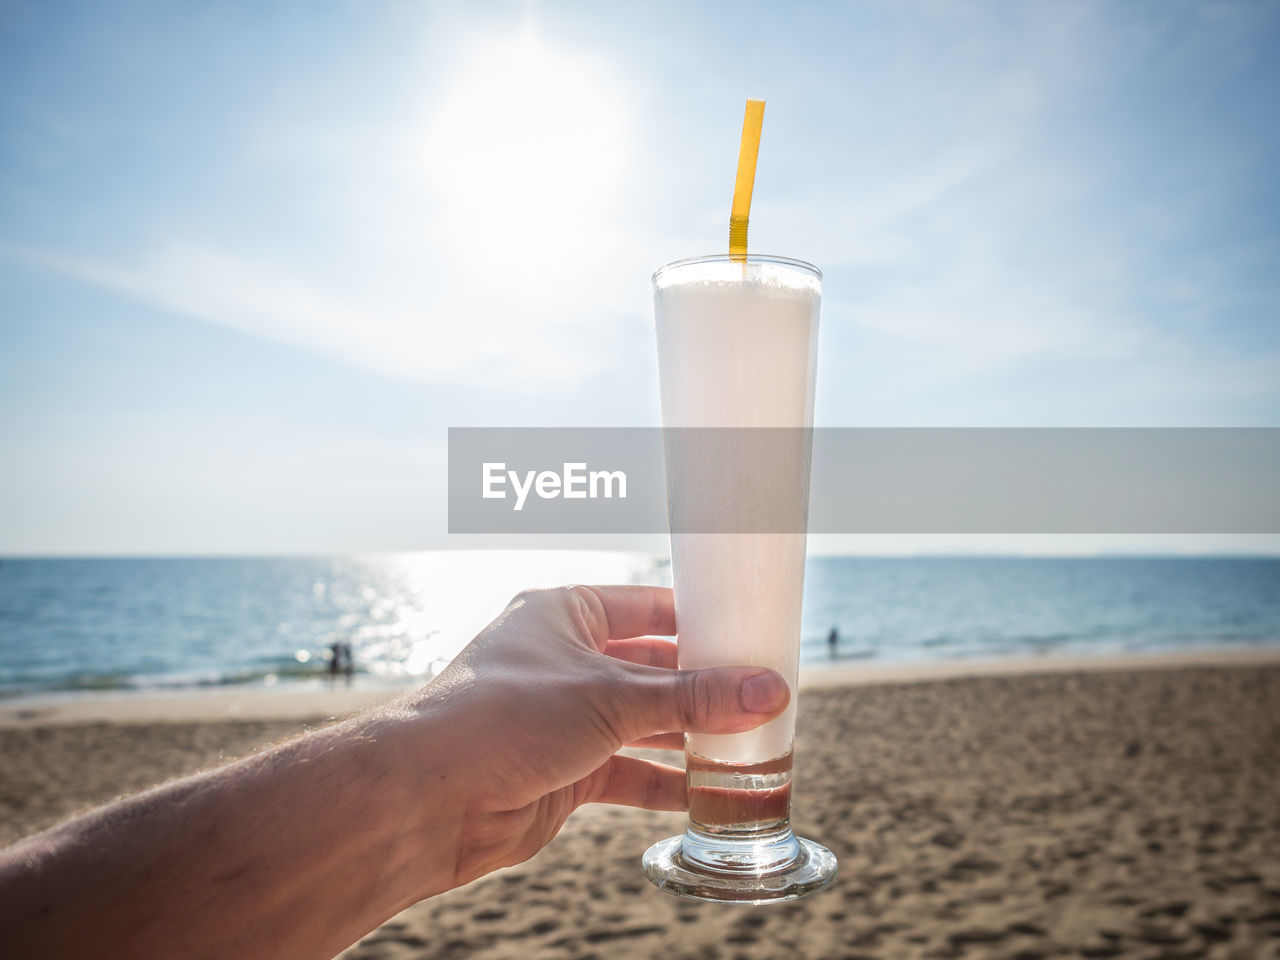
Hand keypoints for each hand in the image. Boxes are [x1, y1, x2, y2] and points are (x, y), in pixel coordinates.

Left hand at [411, 585, 789, 888]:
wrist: (427, 797)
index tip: (751, 635)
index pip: (647, 607)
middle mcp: (564, 661)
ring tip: (748, 746)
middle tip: (762, 697)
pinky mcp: (564, 771)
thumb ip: (693, 698)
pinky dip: (664, 781)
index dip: (699, 620)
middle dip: (702, 687)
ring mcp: (563, 718)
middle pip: (651, 668)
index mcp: (565, 614)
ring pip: (643, 723)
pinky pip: (628, 771)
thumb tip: (769, 691)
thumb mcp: (611, 697)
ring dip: (689, 737)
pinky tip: (706, 792)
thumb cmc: (502, 717)